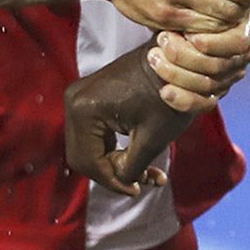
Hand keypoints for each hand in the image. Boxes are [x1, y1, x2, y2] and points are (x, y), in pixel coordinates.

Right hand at [65, 45, 196, 197]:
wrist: (175, 58)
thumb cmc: (168, 95)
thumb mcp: (153, 138)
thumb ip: (132, 168)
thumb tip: (124, 185)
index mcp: (84, 109)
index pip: (90, 162)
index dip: (114, 182)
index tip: (139, 190)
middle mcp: (74, 101)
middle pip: (85, 157)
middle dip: (114, 173)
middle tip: (144, 181)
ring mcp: (79, 97)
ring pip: (90, 149)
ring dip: (115, 163)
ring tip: (147, 172)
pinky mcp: (89, 97)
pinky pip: (95, 135)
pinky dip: (115, 148)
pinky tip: (138, 157)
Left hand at [149, 8, 249, 112]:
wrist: (180, 26)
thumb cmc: (192, 4)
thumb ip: (198, 6)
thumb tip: (185, 9)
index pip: (238, 42)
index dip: (213, 42)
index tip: (187, 35)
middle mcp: (247, 52)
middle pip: (219, 64)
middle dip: (185, 55)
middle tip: (161, 41)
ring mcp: (233, 74)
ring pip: (209, 84)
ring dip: (176, 73)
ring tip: (154, 57)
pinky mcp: (218, 93)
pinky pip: (204, 104)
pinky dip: (183, 100)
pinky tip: (165, 91)